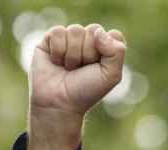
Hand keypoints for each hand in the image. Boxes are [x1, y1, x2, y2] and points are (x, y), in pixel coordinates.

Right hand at [26, 23, 126, 149]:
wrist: (59, 102)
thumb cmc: (87, 90)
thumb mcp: (111, 76)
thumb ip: (116, 52)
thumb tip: (99, 31)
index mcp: (106, 48)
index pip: (113, 35)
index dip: (107, 51)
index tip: (99, 67)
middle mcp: (89, 40)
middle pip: (94, 30)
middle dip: (89, 53)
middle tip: (82, 69)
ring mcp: (70, 38)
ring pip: (75, 30)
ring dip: (73, 54)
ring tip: (69, 68)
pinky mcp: (50, 38)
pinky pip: (58, 31)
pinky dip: (58, 50)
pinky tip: (56, 62)